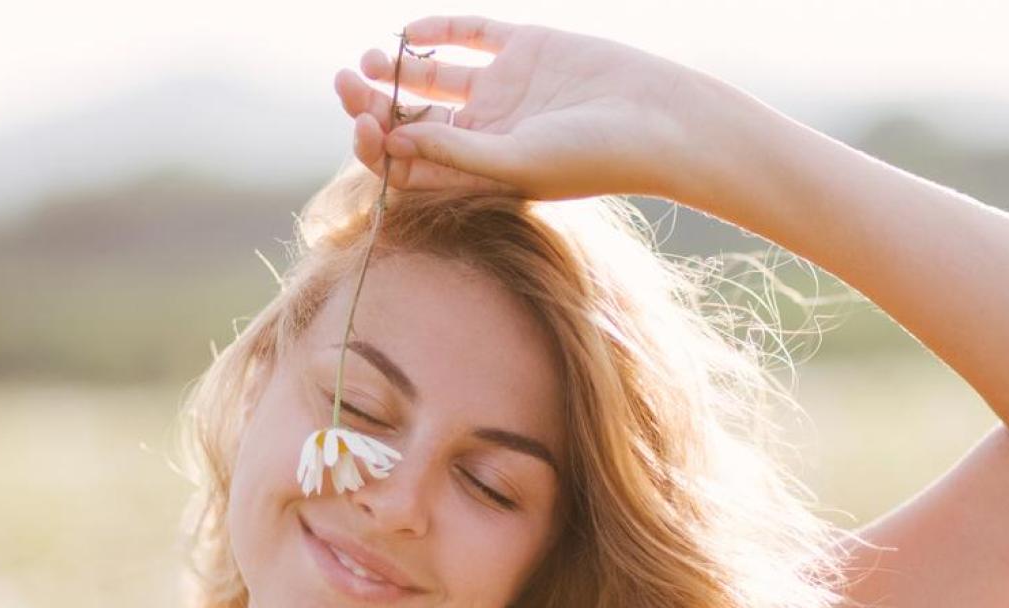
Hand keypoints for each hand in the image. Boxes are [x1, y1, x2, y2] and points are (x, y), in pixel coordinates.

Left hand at [332, 15, 706, 201]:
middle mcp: (489, 134)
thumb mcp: (518, 162)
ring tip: (370, 60)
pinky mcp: (528, 49)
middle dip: (374, 103)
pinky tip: (411, 32)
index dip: (379, 146)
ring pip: (434, 78)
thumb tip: (389, 141)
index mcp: (482, 174)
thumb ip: (454, 153)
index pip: (414, 163)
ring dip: (397, 69)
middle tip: (345, 82)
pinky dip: (438, 31)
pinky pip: (472, 37)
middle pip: (414, 119)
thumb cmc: (596, 158)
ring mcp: (507, 90)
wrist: (662, 120)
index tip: (363, 125)